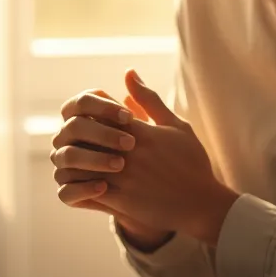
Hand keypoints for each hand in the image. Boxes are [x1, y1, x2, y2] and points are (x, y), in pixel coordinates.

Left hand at [51, 73, 239, 246]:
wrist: (201, 203)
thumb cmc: (191, 161)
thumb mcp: (176, 125)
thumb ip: (149, 100)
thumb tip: (129, 73)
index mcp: (140, 131)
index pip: (99, 112)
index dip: (89, 113)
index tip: (92, 117)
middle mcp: (128, 153)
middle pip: (85, 135)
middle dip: (77, 134)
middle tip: (77, 137)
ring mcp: (122, 177)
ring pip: (79, 163)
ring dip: (73, 159)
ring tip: (76, 159)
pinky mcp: (119, 201)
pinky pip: (85, 191)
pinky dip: (78, 184)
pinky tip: (81, 181)